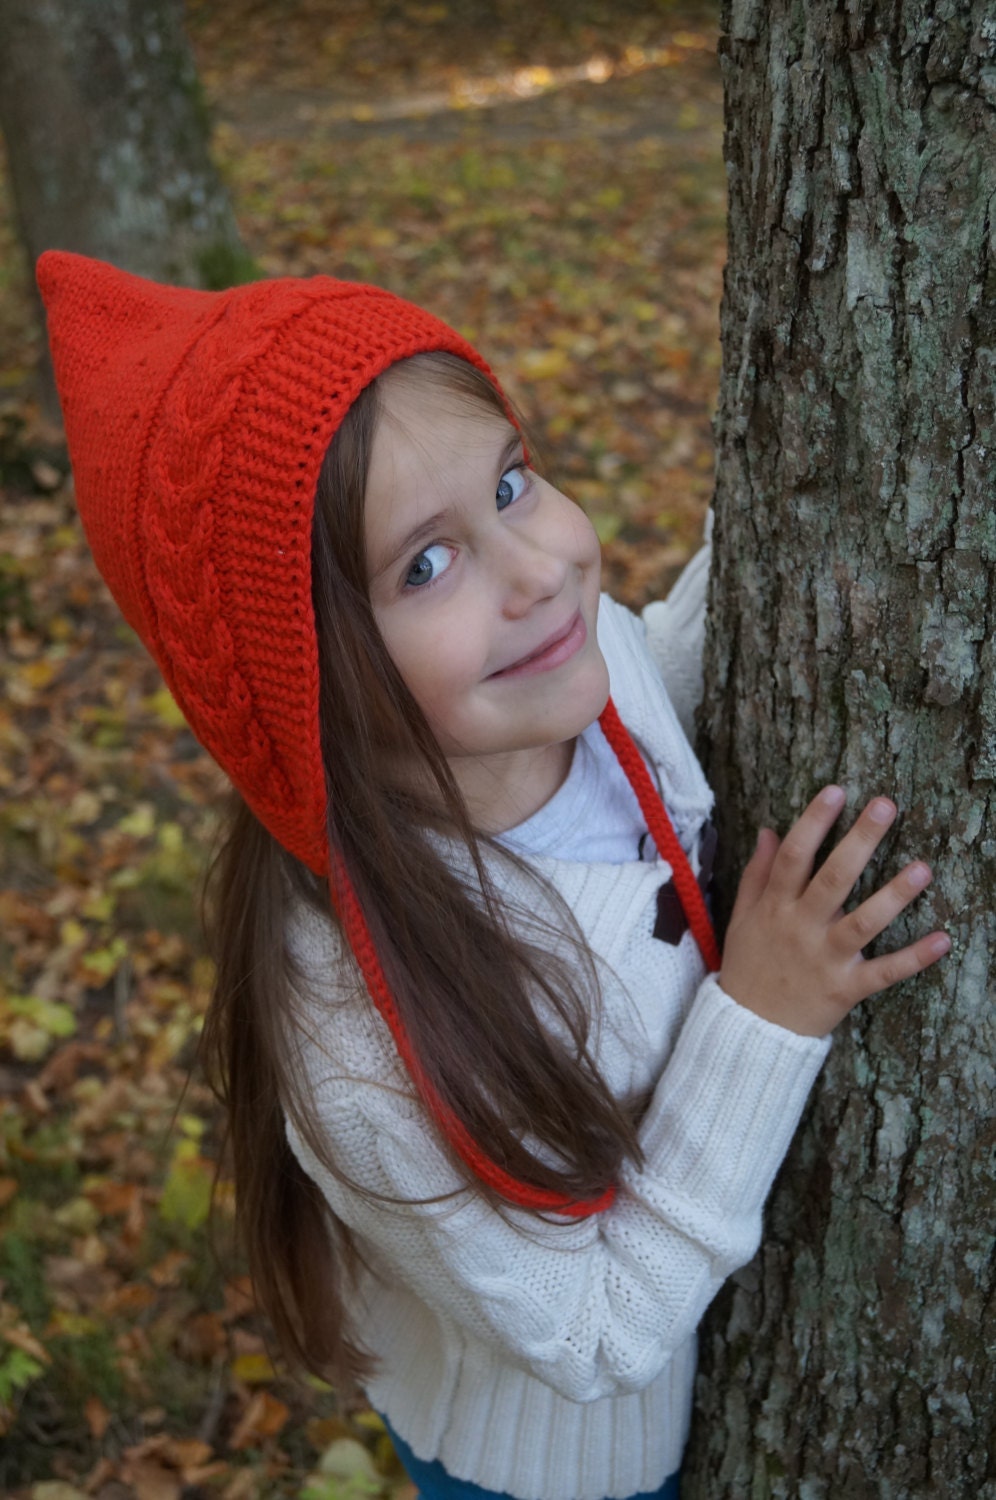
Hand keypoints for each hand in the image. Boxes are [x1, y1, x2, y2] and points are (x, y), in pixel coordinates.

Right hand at [719, 786, 950, 1037]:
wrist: (750, 1029)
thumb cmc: (749, 966)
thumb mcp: (742, 917)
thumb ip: (756, 874)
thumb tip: (768, 830)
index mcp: (775, 907)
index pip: (793, 856)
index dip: (813, 822)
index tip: (836, 791)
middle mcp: (800, 928)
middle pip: (832, 879)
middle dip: (859, 841)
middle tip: (886, 806)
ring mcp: (825, 959)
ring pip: (863, 923)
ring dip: (894, 896)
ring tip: (923, 868)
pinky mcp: (846, 988)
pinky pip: (884, 972)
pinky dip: (914, 958)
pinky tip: (944, 938)